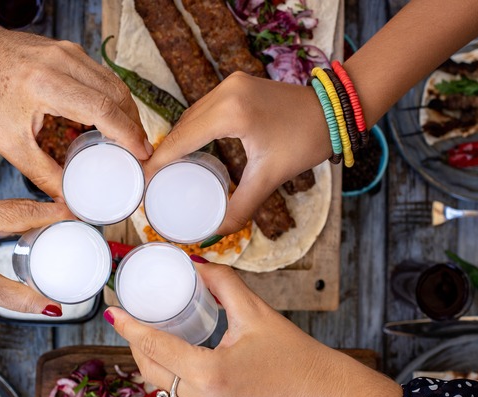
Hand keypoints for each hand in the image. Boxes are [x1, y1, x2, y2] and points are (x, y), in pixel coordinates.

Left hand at [0, 28, 151, 199]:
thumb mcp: (10, 142)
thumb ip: (42, 174)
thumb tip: (67, 201)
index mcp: (46, 84)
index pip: (103, 109)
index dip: (128, 133)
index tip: (142, 153)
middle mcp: (62, 63)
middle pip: (117, 95)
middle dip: (134, 125)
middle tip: (140, 152)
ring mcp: (69, 52)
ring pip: (114, 83)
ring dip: (127, 111)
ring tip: (131, 138)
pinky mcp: (71, 50)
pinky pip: (103, 75)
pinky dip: (113, 98)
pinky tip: (113, 117)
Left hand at [105, 261, 401, 396]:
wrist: (324, 394)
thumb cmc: (296, 356)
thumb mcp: (257, 312)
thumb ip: (222, 284)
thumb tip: (197, 265)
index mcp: (211, 374)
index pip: (155, 347)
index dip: (130, 326)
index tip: (113, 310)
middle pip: (151, 368)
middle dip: (136, 341)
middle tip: (129, 314)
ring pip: (164, 383)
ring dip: (152, 357)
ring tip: (148, 328)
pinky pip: (182, 391)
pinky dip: (172, 370)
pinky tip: (173, 350)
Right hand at [143, 73, 331, 234]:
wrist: (334, 110)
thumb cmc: (307, 139)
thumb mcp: (270, 176)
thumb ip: (242, 205)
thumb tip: (218, 231)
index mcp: (231, 112)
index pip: (182, 138)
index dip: (159, 161)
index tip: (144, 181)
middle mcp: (226, 91)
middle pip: (183, 125)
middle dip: (166, 152)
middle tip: (152, 180)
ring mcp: (231, 84)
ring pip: (192, 115)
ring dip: (180, 138)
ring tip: (168, 167)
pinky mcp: (237, 84)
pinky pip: (205, 108)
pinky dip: (195, 127)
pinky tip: (191, 146)